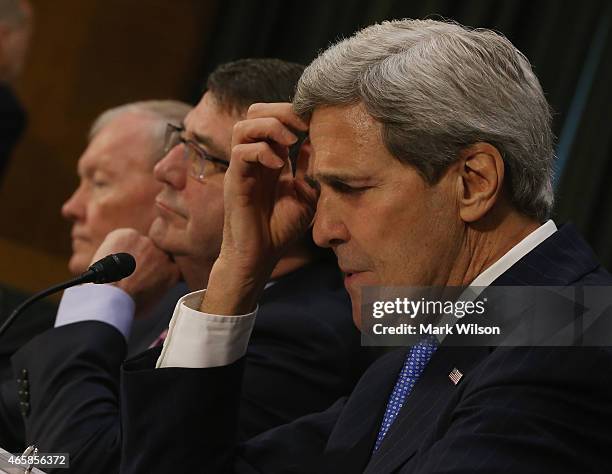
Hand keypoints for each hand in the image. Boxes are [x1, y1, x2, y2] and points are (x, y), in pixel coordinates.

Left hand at [91, 228, 180, 317]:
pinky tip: (108, 259)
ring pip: (137, 243)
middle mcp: (163, 254)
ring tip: (115, 267)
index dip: (153, 268)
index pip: (167, 263)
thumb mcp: (154, 299)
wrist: (112, 298)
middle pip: (153, 252)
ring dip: (129, 251)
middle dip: (142, 259)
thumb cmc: (128, 306)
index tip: (144, 274)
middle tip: (127, 271)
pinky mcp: (129, 235)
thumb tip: (151, 282)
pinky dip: (114, 245)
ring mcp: (147, 242)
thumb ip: (159, 284)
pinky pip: (121, 236)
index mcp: (173, 271)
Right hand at [202, 103, 318, 314]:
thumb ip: (308, 169)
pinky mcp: (235, 181)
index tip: (315, 120)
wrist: (260, 255)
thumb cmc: (281, 228)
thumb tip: (317, 141)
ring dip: (269, 127)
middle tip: (302, 124)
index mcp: (272, 157)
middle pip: (254, 112)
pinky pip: (240, 152)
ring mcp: (242, 168)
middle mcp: (254, 158)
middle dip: (280, 111)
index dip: (292, 112)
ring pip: (243, 126)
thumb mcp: (306, 195)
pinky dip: (260, 151)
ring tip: (290, 141)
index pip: (273, 117)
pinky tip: (278, 166)